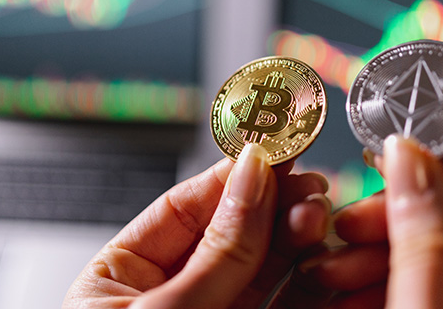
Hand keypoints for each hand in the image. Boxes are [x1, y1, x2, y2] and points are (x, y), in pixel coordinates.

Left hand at [63, 143, 331, 308]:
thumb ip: (218, 252)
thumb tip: (252, 175)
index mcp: (121, 280)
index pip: (182, 208)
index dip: (231, 176)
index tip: (273, 149)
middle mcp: (168, 295)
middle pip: (229, 233)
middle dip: (273, 204)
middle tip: (308, 184)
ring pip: (261, 267)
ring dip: (295, 237)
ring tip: (316, 216)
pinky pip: (282, 302)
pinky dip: (307, 279)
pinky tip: (322, 256)